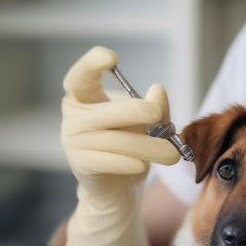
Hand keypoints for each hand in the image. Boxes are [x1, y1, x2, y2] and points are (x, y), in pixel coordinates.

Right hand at [61, 46, 178, 197]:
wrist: (119, 188)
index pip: (81, 77)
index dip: (91, 64)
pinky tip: (140, 166)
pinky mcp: (81, 165)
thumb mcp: (148, 125)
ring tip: (171, 154)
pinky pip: (108, 160)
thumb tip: (158, 89)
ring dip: (149, 147)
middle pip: (109, 111)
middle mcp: (74, 118)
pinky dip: (128, 163)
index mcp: (85, 99)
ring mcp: (73, 142)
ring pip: (117, 140)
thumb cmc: (131, 148)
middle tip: (158, 115)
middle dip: (137, 112)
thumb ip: (155, 108)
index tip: (111, 57)